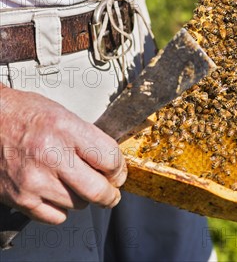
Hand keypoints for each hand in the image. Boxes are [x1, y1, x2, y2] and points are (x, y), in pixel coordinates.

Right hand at [0, 85, 126, 224]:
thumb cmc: (24, 115)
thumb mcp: (64, 115)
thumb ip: (89, 139)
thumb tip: (111, 163)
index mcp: (66, 130)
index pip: (109, 159)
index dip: (119, 169)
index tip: (118, 173)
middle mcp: (51, 156)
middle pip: (97, 190)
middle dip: (110, 195)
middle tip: (112, 193)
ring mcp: (34, 181)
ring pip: (78, 205)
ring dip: (82, 198)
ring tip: (74, 184)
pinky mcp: (20, 199)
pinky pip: (55, 216)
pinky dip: (61, 209)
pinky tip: (57, 194)